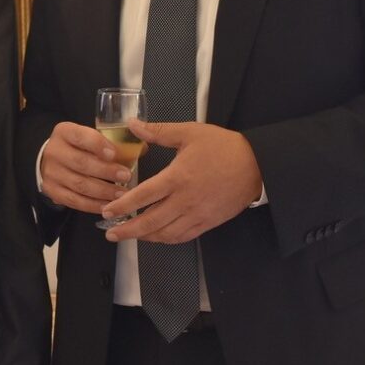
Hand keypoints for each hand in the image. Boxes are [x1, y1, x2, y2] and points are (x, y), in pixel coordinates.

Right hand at [40, 121, 132, 214]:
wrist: (51, 160)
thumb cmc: (78, 147)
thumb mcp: (89, 136)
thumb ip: (113, 140)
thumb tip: (141, 148)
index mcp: (65, 132)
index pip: (80, 136)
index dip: (97, 145)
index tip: (114, 153)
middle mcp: (55, 151)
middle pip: (81, 163)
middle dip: (106, 171)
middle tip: (126, 176)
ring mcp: (51, 173)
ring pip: (79, 184)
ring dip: (104, 191)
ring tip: (123, 195)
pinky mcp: (52, 191)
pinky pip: (75, 201)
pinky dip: (93, 205)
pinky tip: (108, 206)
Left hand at [102, 120, 262, 243]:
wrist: (256, 165)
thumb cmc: (223, 147)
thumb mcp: (190, 132)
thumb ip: (159, 131)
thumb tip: (132, 124)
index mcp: (178, 177)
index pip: (143, 196)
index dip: (123, 206)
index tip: (107, 212)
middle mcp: (185, 200)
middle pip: (151, 222)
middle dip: (128, 230)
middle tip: (111, 233)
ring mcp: (197, 214)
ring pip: (166, 234)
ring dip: (145, 238)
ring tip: (130, 236)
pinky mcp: (208, 222)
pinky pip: (183, 237)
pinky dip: (166, 239)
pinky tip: (157, 237)